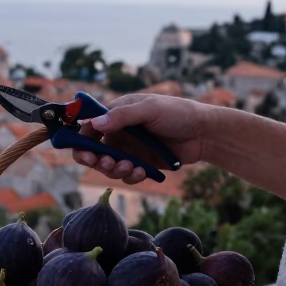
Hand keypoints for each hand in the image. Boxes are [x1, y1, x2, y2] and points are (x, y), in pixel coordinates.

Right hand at [74, 93, 208, 184]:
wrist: (203, 133)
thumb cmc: (177, 113)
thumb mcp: (150, 109)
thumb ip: (123, 116)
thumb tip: (95, 123)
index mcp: (117, 114)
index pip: (89, 127)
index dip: (81, 140)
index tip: (83, 150)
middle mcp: (119, 133)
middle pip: (93, 150)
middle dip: (93, 159)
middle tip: (101, 162)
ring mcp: (129, 150)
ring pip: (108, 166)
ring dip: (113, 169)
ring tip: (129, 166)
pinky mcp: (140, 165)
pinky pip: (126, 175)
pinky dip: (130, 176)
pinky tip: (140, 172)